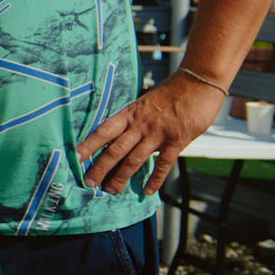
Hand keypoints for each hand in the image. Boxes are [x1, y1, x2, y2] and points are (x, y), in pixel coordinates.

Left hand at [76, 71, 225, 195]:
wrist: (198, 83)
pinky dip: (155, 179)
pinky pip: (164, 164)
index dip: (88, 144)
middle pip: (115, 149)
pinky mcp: (177, 141)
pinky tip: (148, 191)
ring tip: (110, 190)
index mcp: (130, 113)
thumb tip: (121, 135)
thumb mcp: (145, 102)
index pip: (104, 130)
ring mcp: (158, 134)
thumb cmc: (171, 91)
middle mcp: (140, 125)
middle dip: (100, 168)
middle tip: (89, 182)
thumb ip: (134, 119)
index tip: (75, 157)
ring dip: (121, 177)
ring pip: (135, 160)